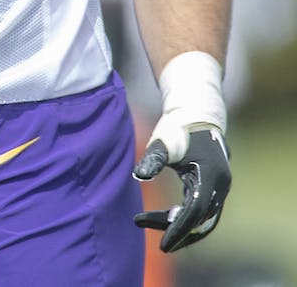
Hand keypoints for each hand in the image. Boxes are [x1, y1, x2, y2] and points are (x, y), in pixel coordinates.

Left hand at [133, 124, 230, 251]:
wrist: (196, 113)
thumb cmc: (178, 127)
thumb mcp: (164, 141)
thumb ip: (153, 158)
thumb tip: (139, 175)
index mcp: (211, 176)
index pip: (196, 212)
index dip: (179, 229)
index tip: (162, 244)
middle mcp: (220, 186)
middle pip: (203, 220)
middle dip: (181, 234)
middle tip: (160, 246)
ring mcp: (219, 187)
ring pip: (205, 218)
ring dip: (184, 228)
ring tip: (156, 231)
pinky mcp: (212, 186)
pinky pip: (203, 210)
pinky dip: (187, 219)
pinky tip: (167, 219)